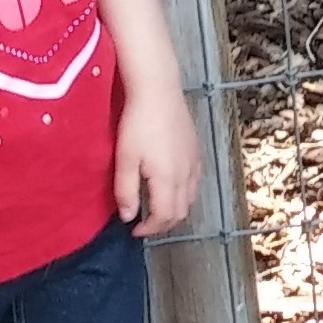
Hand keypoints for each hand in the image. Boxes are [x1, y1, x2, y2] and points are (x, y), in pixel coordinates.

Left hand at [114, 86, 202, 234]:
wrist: (159, 91)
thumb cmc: (138, 124)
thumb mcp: (125, 159)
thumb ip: (126, 191)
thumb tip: (128, 216)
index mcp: (168, 179)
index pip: (164, 216)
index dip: (149, 229)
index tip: (133, 230)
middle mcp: (187, 174)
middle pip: (181, 212)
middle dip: (163, 223)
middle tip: (144, 223)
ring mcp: (195, 162)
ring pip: (191, 198)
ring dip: (175, 209)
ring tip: (156, 207)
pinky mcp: (197, 151)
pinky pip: (195, 182)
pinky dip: (184, 194)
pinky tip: (171, 186)